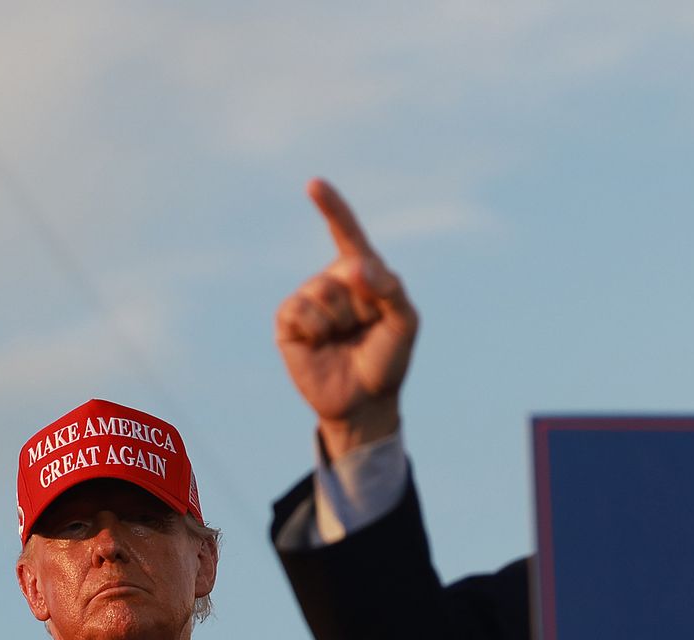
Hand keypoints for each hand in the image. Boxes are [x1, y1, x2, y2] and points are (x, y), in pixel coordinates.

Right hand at [276, 179, 419, 457]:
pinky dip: (317, 329)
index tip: (314, 185)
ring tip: (344, 338)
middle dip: (362, 304)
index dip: (331, 207)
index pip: (346, 233)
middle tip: (365, 328)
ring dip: (340, 321)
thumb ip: (391, 289)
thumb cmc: (388, 358)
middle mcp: (332, 280)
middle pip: (343, 272)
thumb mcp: (405, 322)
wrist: (366, 401)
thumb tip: (356, 267)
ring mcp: (308, 300)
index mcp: (362, 272)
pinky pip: (301, 311)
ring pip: (322, 292)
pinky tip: (321, 344)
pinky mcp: (289, 322)